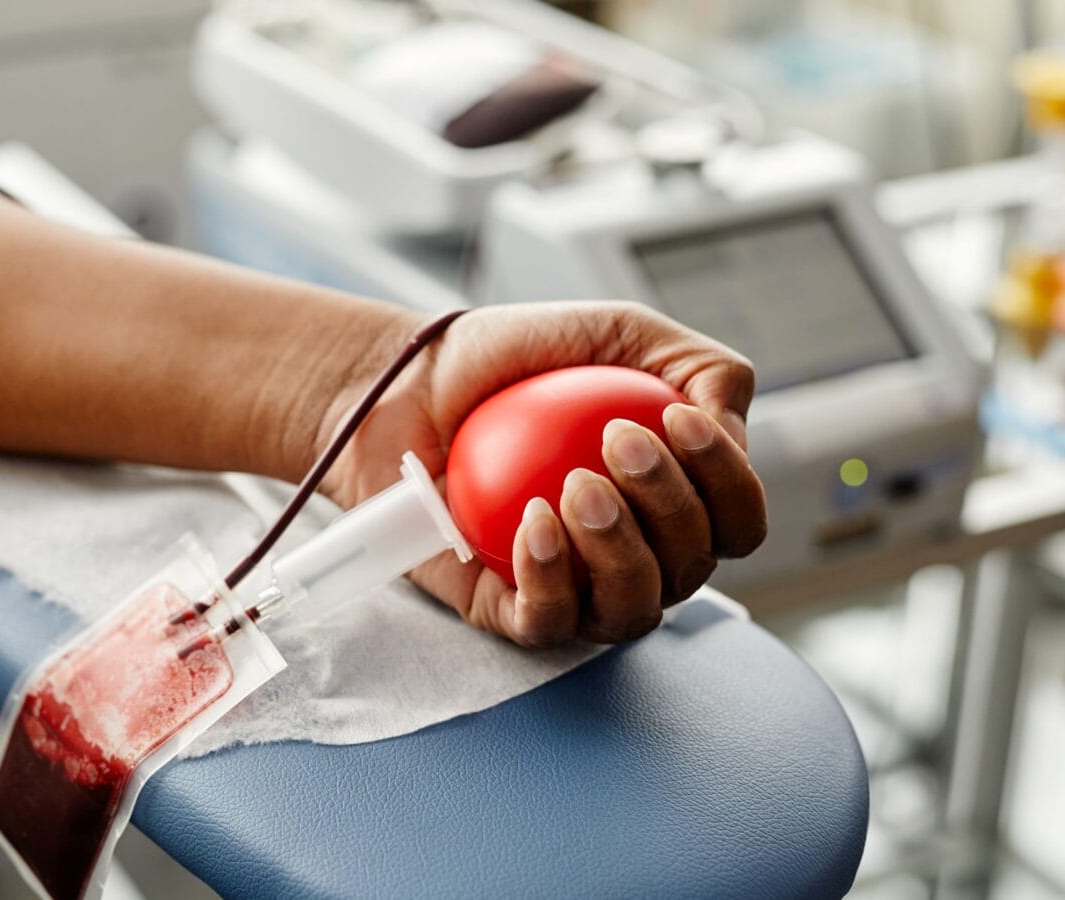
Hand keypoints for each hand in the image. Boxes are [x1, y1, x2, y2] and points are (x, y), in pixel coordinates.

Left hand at [319, 301, 766, 646]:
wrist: (411, 379)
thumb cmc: (519, 357)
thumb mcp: (621, 333)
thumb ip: (701, 366)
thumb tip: (733, 428)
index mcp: (673, 501)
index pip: (738, 523)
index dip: (728, 483)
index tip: (673, 419)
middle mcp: (636, 555)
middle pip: (693, 568)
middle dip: (670, 507)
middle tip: (613, 439)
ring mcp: (575, 589)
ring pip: (632, 610)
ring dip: (618, 550)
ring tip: (576, 485)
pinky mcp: (506, 608)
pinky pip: (549, 622)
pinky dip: (551, 578)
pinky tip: (535, 522)